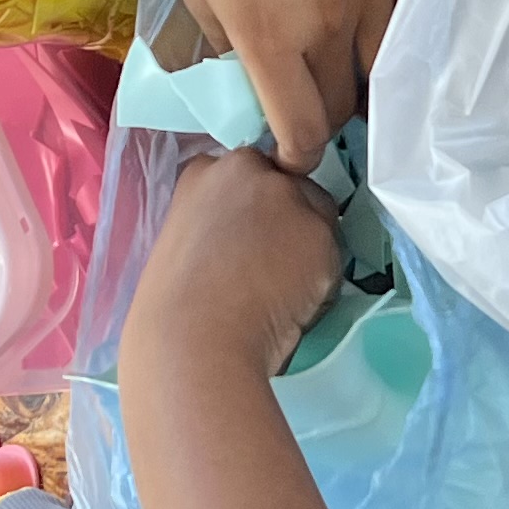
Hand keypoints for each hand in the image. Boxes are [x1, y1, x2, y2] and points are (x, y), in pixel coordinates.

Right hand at [126, 146, 345, 382]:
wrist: (195, 338)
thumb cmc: (176, 306)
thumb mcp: (184, 237)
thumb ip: (218, 218)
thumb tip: (248, 231)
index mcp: (204, 171)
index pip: (249, 174)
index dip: (254, 211)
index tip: (247, 240)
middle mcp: (249, 170)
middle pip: (290, 187)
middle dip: (287, 222)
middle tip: (268, 269)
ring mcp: (287, 195)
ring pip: (317, 218)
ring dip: (308, 249)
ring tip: (277, 293)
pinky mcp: (320, 229)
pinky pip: (332, 256)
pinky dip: (321, 283)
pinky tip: (291, 306)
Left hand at [160, 0, 412, 168]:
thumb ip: (226, 45)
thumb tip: (250, 86)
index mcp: (268, 34)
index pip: (304, 130)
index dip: (296, 155)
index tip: (286, 153)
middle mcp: (328, 23)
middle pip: (345, 108)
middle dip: (325, 124)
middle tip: (307, 114)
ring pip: (386, 72)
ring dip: (364, 87)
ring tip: (343, 81)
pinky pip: (406, 22)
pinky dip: (391, 41)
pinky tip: (371, 35)